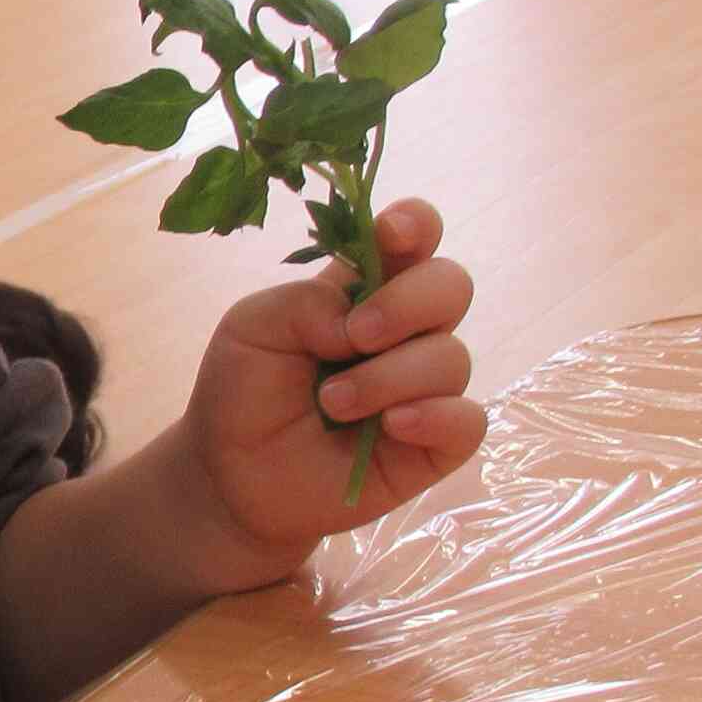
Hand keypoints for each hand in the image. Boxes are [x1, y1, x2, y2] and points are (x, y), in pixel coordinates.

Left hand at [177, 199, 484, 578]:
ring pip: (451, 357)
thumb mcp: (252, 327)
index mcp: (364, 289)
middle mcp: (406, 330)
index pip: (414, 237)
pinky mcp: (435, 442)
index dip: (415, 224)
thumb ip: (305, 301)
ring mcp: (424, 386)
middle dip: (408, 304)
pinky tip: (390, 427)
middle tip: (354, 336)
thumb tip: (357, 320)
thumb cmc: (245, 392)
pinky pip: (467, 419)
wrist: (233, 477)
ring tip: (332, 406)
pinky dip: (433, 417)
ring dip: (387, 378)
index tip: (393, 233)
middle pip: (451, 285)